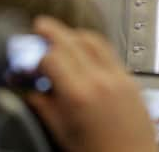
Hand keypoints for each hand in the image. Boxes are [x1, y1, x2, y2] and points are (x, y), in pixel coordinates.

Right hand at [26, 17, 158, 151]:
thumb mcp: (62, 132)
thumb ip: (42, 105)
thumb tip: (27, 88)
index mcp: (80, 95)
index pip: (52, 57)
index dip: (35, 56)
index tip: (27, 61)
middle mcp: (101, 80)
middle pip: (73, 40)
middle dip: (53, 31)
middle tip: (39, 26)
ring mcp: (119, 77)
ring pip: (94, 40)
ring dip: (74, 34)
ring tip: (61, 36)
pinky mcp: (131, 80)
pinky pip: (110, 52)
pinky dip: (93, 45)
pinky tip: (84, 52)